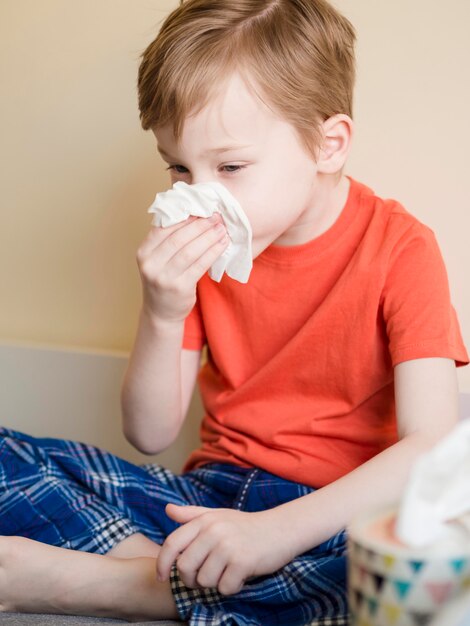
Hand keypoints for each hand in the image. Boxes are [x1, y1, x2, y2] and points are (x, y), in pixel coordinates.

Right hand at [136, 214, 228, 324]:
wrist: (161, 312)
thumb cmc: (163, 280)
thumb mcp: (157, 260)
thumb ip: (167, 240)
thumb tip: (192, 213)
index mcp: (144, 252)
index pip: (165, 227)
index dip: (185, 216)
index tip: (202, 208)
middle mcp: (151, 264)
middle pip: (179, 238)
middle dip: (200, 225)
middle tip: (216, 216)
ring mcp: (164, 277)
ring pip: (191, 250)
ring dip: (209, 237)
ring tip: (222, 229)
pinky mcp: (180, 287)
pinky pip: (200, 265)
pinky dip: (213, 252)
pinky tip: (222, 244)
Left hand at [156, 504, 296, 594]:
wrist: (280, 529)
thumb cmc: (246, 525)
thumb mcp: (218, 515)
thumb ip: (192, 514)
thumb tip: (167, 509)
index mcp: (205, 520)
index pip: (172, 543)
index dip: (162, 563)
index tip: (162, 577)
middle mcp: (214, 531)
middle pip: (185, 568)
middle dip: (192, 580)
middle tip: (206, 578)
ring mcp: (228, 546)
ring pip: (204, 581)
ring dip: (214, 584)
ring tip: (227, 572)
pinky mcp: (243, 562)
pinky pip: (224, 588)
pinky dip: (231, 588)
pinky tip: (240, 576)